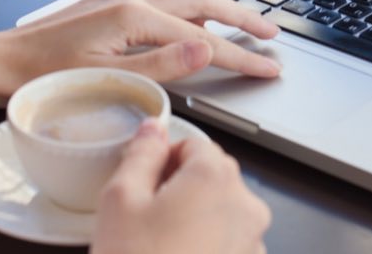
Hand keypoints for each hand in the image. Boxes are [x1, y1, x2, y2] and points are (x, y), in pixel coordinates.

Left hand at [0, 0, 281, 95]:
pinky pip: (165, 0)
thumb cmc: (44, 77)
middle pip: (203, 1)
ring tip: (246, 26)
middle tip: (272, 33)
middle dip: (242, 16)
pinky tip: (197, 24)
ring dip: (219, 10)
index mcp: (132, 14)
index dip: (240, 54)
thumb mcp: (108, 79)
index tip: (269, 66)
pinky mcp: (111, 1)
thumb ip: (163, 65)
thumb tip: (208, 47)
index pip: (203, 37)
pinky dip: (191, 11)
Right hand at [92, 119, 270, 253]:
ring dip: (192, 221)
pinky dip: (203, 248)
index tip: (142, 184)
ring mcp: (252, 243)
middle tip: (143, 220)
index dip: (162, 160)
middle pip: (210, 178)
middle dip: (178, 190)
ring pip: (219, 213)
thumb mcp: (120, 200)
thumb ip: (140, 154)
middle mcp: (246, 206)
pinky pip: (225, 245)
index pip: (193, 144)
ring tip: (156, 248)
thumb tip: (153, 129)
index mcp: (216, 177)